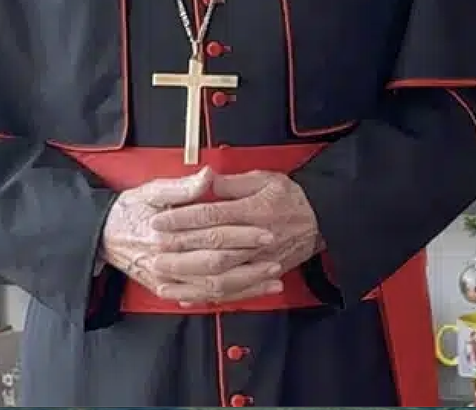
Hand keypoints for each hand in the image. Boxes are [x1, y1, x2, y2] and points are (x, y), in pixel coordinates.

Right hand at [100, 168, 282, 303]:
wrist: (101, 236)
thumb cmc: (128, 210)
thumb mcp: (150, 191)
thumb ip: (182, 187)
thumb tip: (208, 175)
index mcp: (164, 234)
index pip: (212, 235)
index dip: (241, 234)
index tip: (266, 230)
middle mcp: (165, 262)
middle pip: (216, 265)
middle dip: (249, 262)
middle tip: (275, 255)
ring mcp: (167, 280)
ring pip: (213, 288)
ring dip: (245, 285)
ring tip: (272, 278)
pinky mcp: (168, 290)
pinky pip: (203, 299)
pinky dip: (229, 297)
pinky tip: (250, 292)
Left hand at [150, 171, 320, 302]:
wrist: (322, 221)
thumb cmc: (291, 197)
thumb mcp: (265, 178)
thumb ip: (233, 183)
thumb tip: (206, 181)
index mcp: (254, 210)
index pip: (212, 216)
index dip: (182, 220)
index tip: (158, 222)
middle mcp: (256, 240)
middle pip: (212, 249)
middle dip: (179, 252)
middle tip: (153, 252)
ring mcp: (259, 262)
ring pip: (220, 277)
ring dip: (189, 280)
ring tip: (163, 279)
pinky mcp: (261, 277)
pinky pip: (232, 293)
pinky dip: (208, 298)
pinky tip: (187, 298)